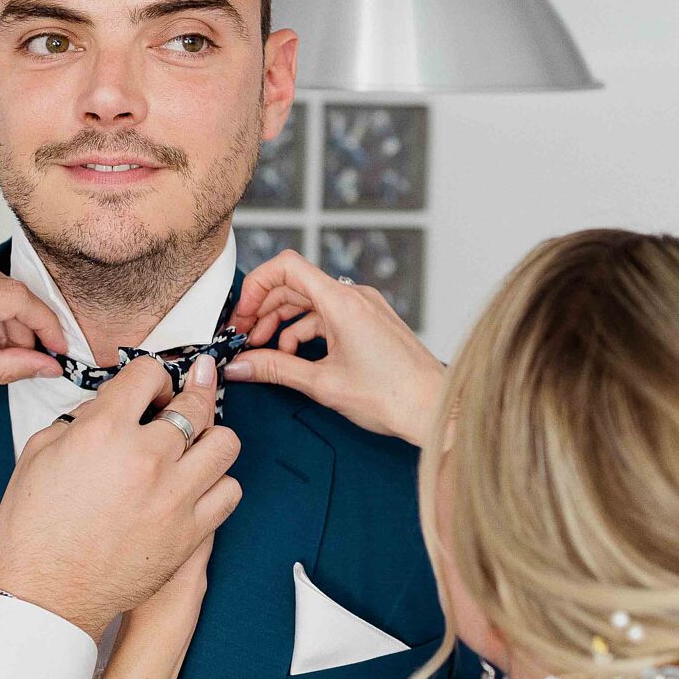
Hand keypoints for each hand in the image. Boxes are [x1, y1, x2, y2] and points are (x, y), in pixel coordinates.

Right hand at [0, 355, 241, 639]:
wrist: (44, 595)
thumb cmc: (33, 529)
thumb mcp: (39, 453)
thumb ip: (80, 420)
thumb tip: (109, 407)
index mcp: (104, 431)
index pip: (149, 373)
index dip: (151, 374)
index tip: (151, 385)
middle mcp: (146, 458)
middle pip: (195, 404)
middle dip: (193, 390)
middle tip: (191, 390)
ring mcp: (174, 497)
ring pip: (224, 445)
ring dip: (210, 437)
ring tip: (195, 444)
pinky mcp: (190, 534)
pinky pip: (229, 493)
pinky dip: (217, 483)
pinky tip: (197, 485)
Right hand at [222, 250, 445, 445]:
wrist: (437, 411)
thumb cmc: (393, 397)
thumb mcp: (323, 384)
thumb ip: (276, 369)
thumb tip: (241, 366)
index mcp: (343, 301)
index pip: (287, 267)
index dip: (257, 285)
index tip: (242, 314)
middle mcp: (355, 296)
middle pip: (295, 285)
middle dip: (265, 311)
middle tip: (246, 339)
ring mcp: (365, 308)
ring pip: (311, 303)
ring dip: (284, 325)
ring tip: (268, 354)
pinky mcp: (371, 323)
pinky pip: (329, 317)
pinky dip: (307, 333)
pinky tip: (298, 359)